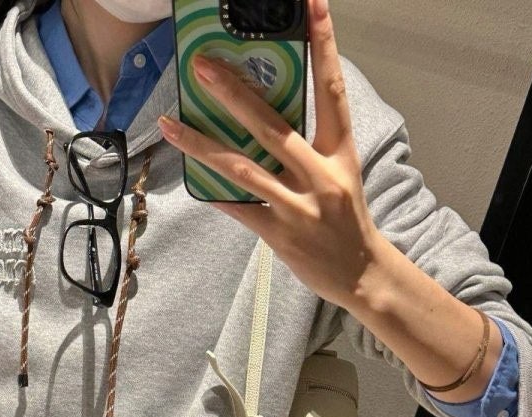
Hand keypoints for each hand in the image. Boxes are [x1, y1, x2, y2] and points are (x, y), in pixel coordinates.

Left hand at [158, 0, 382, 312]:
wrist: (361, 275)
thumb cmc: (346, 220)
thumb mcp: (339, 173)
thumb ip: (307, 146)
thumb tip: (260, 119)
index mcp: (340, 151)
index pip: (331, 88)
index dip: (323, 43)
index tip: (312, 3)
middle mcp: (321, 174)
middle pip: (272, 125)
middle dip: (234, 93)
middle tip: (203, 65)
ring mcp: (299, 206)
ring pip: (243, 167)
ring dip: (202, 143)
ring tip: (170, 122)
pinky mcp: (279, 234)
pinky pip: (238, 208)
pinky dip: (213, 192)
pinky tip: (190, 176)